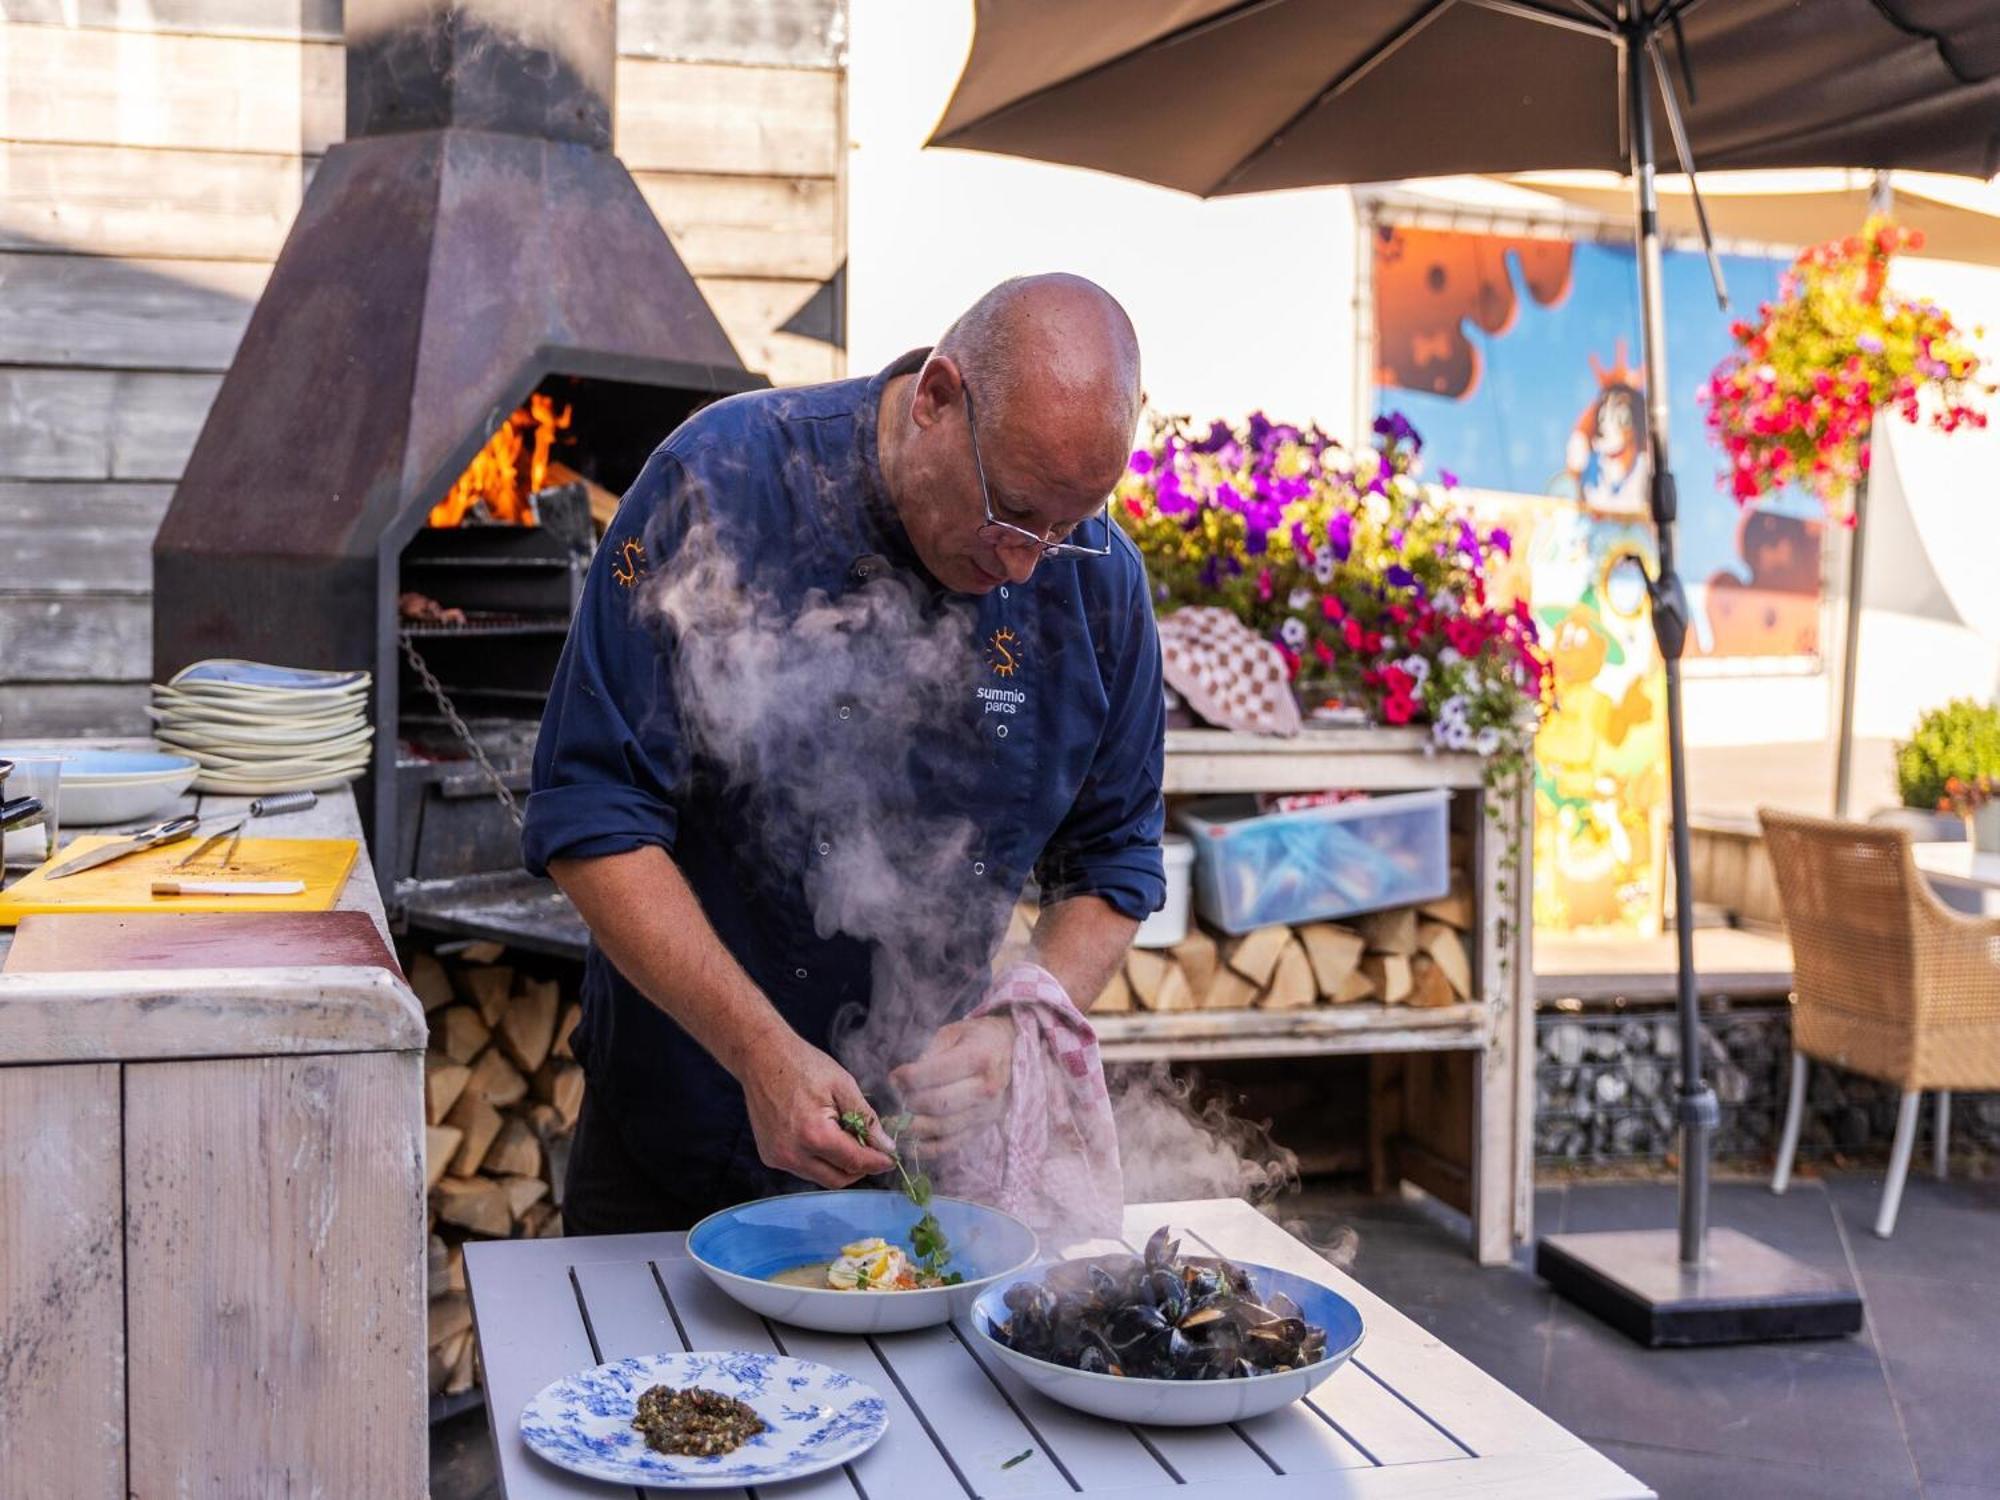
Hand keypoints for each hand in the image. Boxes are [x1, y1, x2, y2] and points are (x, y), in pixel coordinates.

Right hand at [739, 1033, 895, 1187]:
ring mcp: (778, 1158)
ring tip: (845, 1137)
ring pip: (820, 1177)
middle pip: (838, 1179)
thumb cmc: (803, 1065)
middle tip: (871, 1149)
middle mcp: (793, 1154)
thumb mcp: (842, 1085)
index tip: (891, 1160)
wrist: (761, 1057)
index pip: (855, 1162)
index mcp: (814, 1135)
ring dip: (838, 1165)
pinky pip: (803, 1169)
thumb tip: (886, 1146)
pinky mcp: (769, 1156)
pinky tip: (822, 1136)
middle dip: (859, 1168)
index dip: (877, 1162)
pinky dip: (818, 1160)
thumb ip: (865, 1119)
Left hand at [889, 1014, 1013, 1154]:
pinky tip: (908, 1141)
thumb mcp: (953, 1034)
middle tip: (897, 1098)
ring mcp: (986, 1113)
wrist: (1012, 1053)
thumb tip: (900, 1081)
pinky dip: (925, 1148)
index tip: (894, 1078)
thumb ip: (928, 1055)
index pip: (935, 1074)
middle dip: (909, 1103)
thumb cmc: (977, 1039)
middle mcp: (986, 1088)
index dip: (908, 1078)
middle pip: (938, 1104)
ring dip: (912, 1128)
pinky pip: (950, 1145)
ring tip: (895, 1121)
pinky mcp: (981, 1129)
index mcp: (979, 1058)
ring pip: (942, 1128)